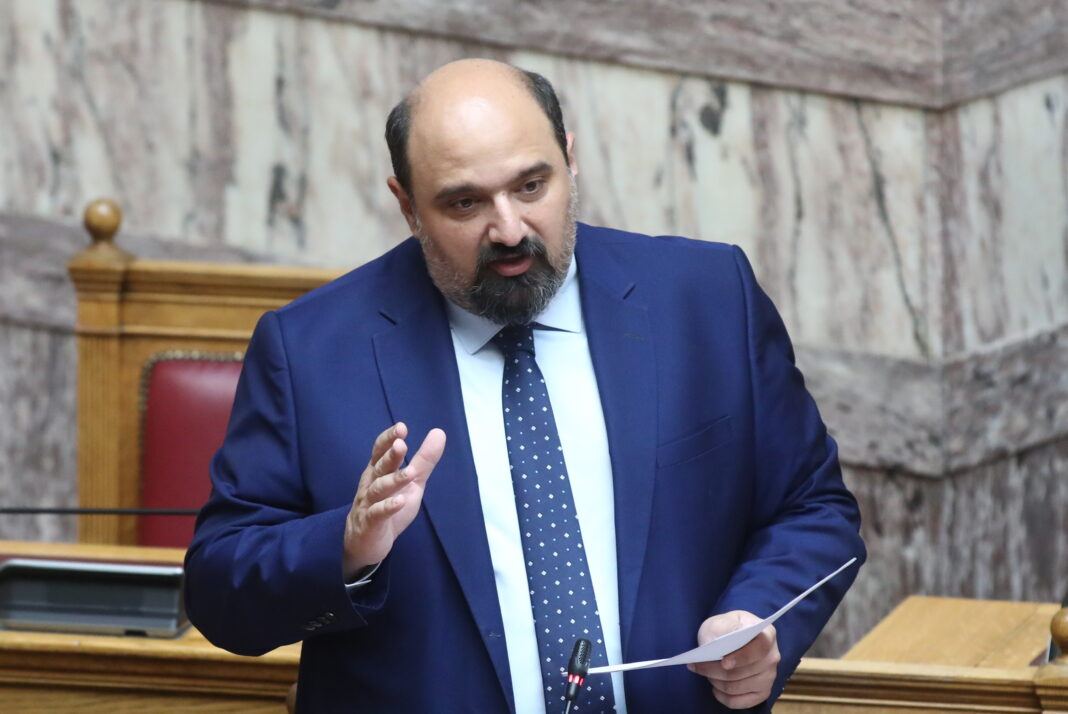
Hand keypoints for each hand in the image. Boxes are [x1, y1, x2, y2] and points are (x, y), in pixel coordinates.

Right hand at [343, 422, 445, 579]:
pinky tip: (400, 502)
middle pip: (380, 467)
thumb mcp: (411, 482)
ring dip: (394, 480)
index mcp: (378, 471)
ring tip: (410, 473)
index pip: (379, 451)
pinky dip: (388, 507)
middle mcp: (370, 484)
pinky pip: (378, 513)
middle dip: (390, 455)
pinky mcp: (370, 523)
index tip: (401, 427)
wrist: (366, 543)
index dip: (388, 439)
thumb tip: (439, 432)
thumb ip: (424, 459)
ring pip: (379, 489)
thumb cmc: (389, 506)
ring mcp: (368, 504)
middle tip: (401, 444)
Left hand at [687, 610, 779, 708]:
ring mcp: (769, 677)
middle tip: (697, 665)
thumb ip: (718, 629)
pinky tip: (715, 688)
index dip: (742, 657)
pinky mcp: (762, 692)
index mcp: (767, 634)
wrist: (732, 637)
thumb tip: (711, 644)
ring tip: (704, 673)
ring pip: (739, 687)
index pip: (760, 648)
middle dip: (717, 670)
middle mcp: (772, 657)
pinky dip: (724, 697)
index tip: (724, 662)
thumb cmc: (727, 628)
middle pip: (745, 671)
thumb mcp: (721, 621)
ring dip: (717, 682)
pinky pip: (741, 702)